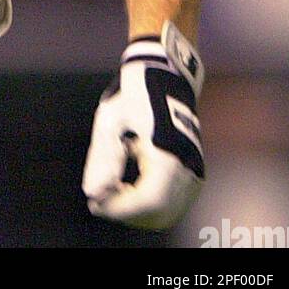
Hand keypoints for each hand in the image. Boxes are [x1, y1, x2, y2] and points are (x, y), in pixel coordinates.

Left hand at [82, 20, 204, 229]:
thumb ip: (103, 158)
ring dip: (139, 211)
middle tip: (99, 199)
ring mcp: (195, 171)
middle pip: (160, 214)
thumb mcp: (111, 120)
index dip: (120, 209)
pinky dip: (150, 202)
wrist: (165, 75)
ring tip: (112, 191)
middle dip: (127, 213)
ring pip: (168, 212)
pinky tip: (127, 185)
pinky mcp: (193, 171)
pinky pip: (173, 202)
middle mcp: (189, 168)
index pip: (149, 202)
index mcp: (170, 154)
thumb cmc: (135, 94)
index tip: (95, 204)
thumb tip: (93, 193)